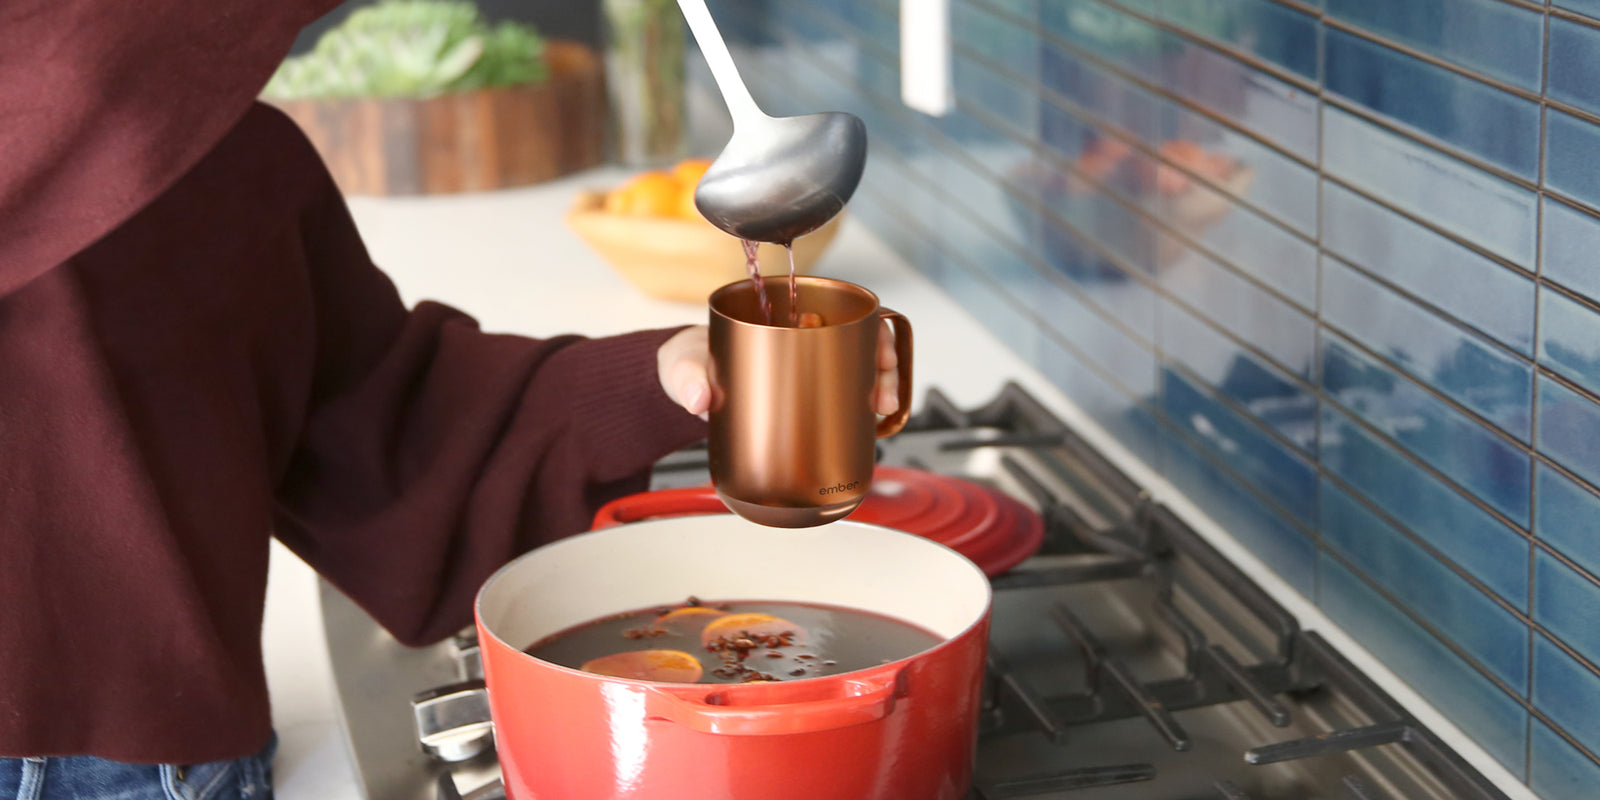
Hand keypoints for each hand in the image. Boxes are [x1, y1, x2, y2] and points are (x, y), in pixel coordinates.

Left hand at [656, 323, 901, 417]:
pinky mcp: (802, 392)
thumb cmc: (688, 359)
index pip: (840, 307)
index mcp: (779, 313)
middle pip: (860, 340)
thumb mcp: (685, 365)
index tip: (880, 352)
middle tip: (883, 396)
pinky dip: (862, 405)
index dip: (871, 327)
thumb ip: (688, 378)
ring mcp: (804, 364)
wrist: (683, 381)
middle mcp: (800, 335)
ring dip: (880, 386)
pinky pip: (842, 392)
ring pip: (857, 368)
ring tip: (882, 411)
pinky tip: (873, 422)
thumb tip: (700, 398)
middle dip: (885, 364)